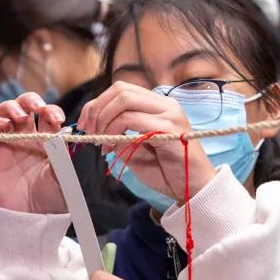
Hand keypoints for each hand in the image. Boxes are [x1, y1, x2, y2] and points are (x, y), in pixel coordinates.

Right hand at [0, 92, 66, 213]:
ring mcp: (7, 142)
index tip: (57, 118)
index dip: (51, 110)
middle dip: (30, 101)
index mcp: (46, 140)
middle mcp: (26, 137)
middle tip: (37, 108)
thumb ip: (66, 157)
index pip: (47, 114)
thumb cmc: (50, 198)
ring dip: (11, 107)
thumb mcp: (64, 176)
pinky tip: (4, 125)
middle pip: (25, 106)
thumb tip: (69, 137)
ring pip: (5, 112)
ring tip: (19, 115)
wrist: (30, 218)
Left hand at [78, 81, 216, 201]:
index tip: (84, 124)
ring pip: (125, 101)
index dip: (97, 103)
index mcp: (158, 105)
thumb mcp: (135, 149)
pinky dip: (115, 132)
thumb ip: (120, 135)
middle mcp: (165, 104)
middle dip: (97, 110)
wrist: (194, 189)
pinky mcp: (170, 129)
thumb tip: (97, 128)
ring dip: (105, 121)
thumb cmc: (167, 171)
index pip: (122, 90)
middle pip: (121, 90)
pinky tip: (111, 147)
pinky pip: (134, 120)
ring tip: (101, 143)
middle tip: (89, 132)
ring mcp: (169, 114)